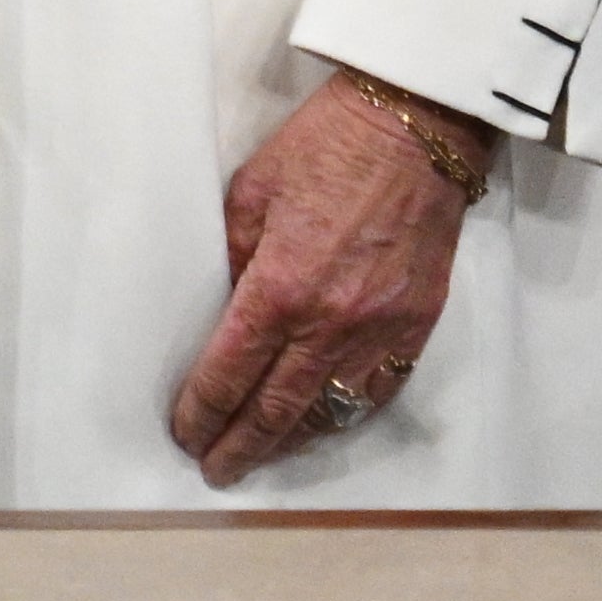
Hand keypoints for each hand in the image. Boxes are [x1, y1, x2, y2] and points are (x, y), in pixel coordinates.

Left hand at [167, 71, 482, 484]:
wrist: (415, 131)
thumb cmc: (324, 149)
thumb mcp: (250, 193)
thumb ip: (232, 258)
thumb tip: (221, 308)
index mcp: (280, 288)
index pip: (231, 372)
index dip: (203, 410)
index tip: (186, 432)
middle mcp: (331, 323)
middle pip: (277, 409)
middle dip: (241, 446)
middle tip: (216, 468)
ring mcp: (380, 331)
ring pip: (329, 411)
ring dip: (292, 442)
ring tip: (261, 457)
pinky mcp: (416, 327)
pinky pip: (377, 391)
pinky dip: (344, 414)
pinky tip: (322, 423)